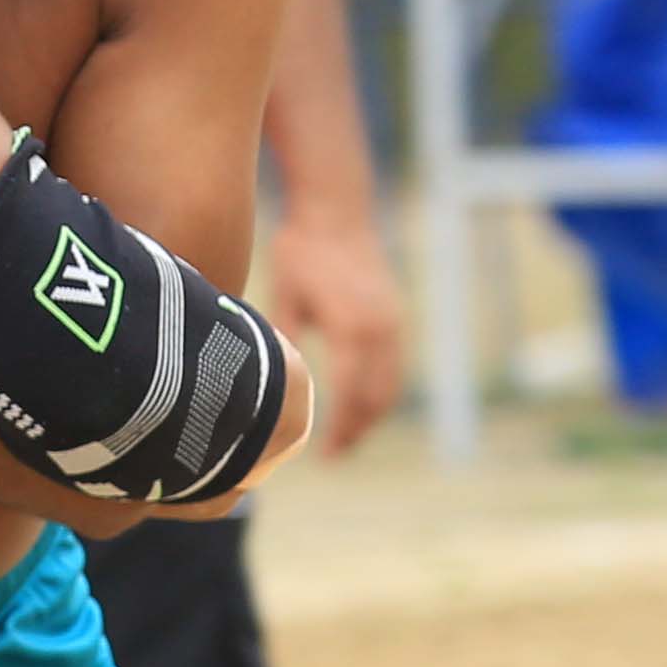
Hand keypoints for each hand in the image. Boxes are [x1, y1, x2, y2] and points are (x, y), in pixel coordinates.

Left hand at [267, 210, 407, 454]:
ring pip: (391, 384)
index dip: (339, 429)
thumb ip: (284, 343)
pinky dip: (381, 391)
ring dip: (373, 415)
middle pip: (377, 397)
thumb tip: (271, 386)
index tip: (323, 457)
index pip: (350, 394)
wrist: (336, 209)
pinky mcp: (395, 316)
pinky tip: (359, 404)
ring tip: (347, 438)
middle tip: (334, 457)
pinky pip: (394, 365)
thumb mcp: (284, 299)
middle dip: (358, 430)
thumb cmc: (301, 251)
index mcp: (350, 327)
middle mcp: (379, 328)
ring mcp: (393, 322)